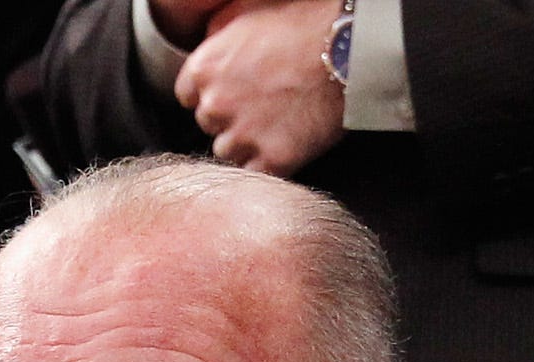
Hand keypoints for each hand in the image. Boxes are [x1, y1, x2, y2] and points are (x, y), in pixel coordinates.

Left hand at [176, 0, 345, 175]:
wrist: (346, 49)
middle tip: (260, 105)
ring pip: (229, 153)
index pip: (187, 96)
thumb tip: (209, 47)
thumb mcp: (245, 15)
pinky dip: (268, 163)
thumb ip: (216, 38)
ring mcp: (243, 136)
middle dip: (229, 118)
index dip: (211, 94)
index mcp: (203, 69)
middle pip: (209, 125)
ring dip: (246, 144)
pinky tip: (285, 143)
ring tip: (275, 124)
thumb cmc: (302, 23)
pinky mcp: (271, 161)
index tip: (230, 93)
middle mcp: (215, 106)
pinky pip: (257, 174)